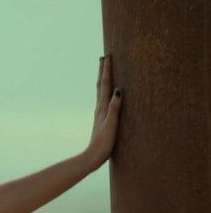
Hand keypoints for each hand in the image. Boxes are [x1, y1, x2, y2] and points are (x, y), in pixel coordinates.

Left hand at [84, 54, 122, 170]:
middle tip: (104, 57)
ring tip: (105, 70)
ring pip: (101, 92)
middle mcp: (99, 108)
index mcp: (102, 107)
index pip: (105, 84)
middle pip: (101, 85)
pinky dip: (106, 92)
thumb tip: (119, 90)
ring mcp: (100, 113)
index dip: (107, 70)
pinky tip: (108, 95)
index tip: (107, 56)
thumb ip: (114, 107)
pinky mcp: (102, 120)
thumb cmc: (103, 142)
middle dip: (103, 70)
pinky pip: (104, 100)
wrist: (93, 156)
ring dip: (103, 79)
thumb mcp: (111, 124)